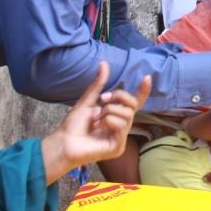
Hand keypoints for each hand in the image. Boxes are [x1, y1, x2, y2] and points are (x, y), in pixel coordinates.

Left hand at [42, 62, 152, 183]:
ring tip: (96, 121)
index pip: (134, 103)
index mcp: (115, 115)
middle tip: (103, 99)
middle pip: (133, 105)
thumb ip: (98, 84)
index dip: (142, 91)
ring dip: (108, 112)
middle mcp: (121, 126)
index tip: (147, 78)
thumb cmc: (73, 125)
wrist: (63, 142)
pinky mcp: (118, 147)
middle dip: (118, 97)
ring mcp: (120, 137)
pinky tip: (98, 128)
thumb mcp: (88, 101)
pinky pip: (121, 126)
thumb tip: (104, 63)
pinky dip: (108, 122)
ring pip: (127, 115)